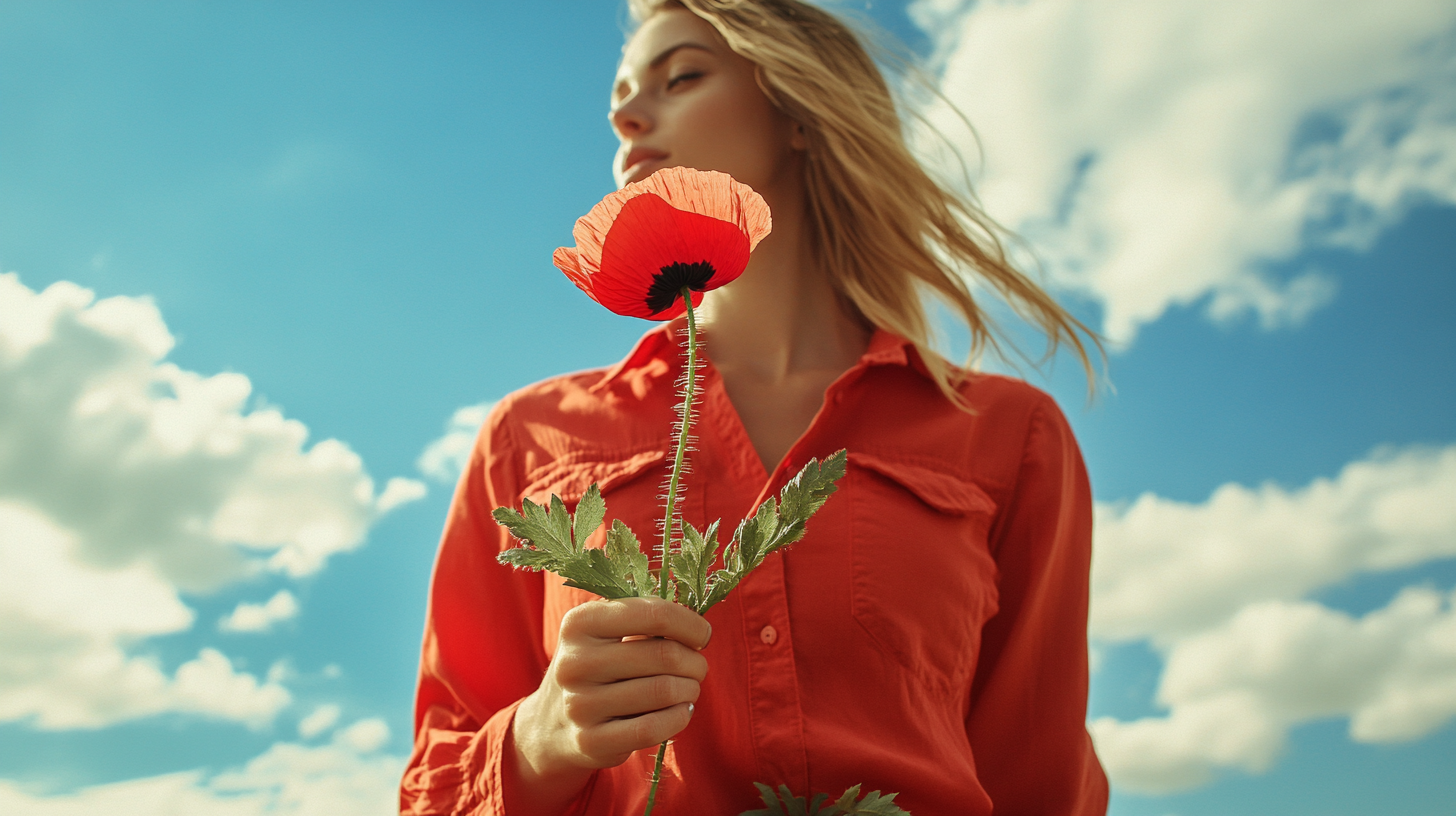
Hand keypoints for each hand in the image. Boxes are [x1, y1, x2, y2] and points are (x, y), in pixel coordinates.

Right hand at [505, 596, 711, 813]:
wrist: (551, 723)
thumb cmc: (596, 666)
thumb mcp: (604, 632)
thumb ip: (645, 619)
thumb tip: (697, 625)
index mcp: (579, 623)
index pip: (654, 613)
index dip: (690, 624)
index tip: (703, 635)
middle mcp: (574, 662)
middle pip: (664, 655)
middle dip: (695, 662)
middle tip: (697, 667)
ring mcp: (579, 704)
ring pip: (663, 691)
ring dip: (690, 689)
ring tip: (688, 688)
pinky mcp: (590, 741)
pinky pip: (652, 728)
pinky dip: (679, 717)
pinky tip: (681, 710)